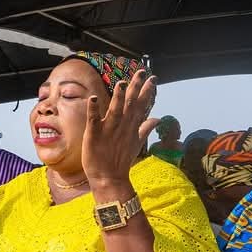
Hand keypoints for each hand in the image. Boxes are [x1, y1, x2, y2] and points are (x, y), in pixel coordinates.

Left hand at [82, 69, 157, 185]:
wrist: (109, 179)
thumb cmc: (120, 160)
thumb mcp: (136, 143)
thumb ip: (145, 128)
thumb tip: (157, 119)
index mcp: (131, 127)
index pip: (140, 105)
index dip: (146, 91)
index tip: (152, 78)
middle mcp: (122, 126)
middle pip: (130, 104)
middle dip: (136, 88)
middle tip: (141, 72)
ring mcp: (109, 130)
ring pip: (115, 110)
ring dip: (118, 97)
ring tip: (122, 84)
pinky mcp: (94, 135)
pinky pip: (94, 120)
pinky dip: (94, 109)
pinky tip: (93, 98)